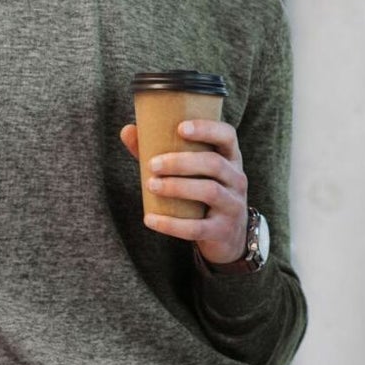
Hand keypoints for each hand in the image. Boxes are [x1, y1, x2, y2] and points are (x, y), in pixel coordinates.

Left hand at [119, 118, 250, 265]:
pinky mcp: (222, 231)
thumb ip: (160, 150)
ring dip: (177, 187)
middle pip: (214, 163)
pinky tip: (150, 219)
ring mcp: (233, 206)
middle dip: (181, 162)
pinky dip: (171, 224)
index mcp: (230, 158)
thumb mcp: (192, 171)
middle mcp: (237, 179)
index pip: (227, 135)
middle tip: (153, 164)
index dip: (207, 129)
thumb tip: (127, 130)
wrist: (229, 236)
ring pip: (209, 191)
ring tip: (151, 185)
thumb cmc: (203, 192)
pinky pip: (197, 228)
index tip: (180, 128)